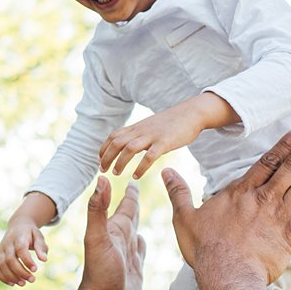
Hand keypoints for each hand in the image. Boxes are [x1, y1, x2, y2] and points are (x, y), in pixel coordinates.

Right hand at [0, 217, 49, 285]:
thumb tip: (44, 260)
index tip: (35, 270)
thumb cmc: (30, 233)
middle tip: (32, 280)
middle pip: (10, 259)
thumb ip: (41, 247)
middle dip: (20, 272)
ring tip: (23, 283)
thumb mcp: (38, 236)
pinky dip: (2, 277)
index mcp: (18, 237)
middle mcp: (7, 243)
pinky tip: (13, 283)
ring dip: (12, 277)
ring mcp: (0, 250)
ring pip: (1, 265)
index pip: (20, 249)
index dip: (27, 260)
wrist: (17, 226)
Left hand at [80, 177, 146, 289]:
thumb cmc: (100, 272)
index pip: (125, 204)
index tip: (132, 177)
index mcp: (114, 229)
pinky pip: (140, 250)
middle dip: (133, 200)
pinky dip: (142, 242)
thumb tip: (101, 179)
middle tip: (136, 185)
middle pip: (130, 214)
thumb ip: (98, 209)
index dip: (130, 191)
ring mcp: (128, 254)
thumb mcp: (98, 237)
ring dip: (136, 219)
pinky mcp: (135, 268)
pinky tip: (141, 240)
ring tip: (137, 210)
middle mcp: (121, 239)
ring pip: (135, 230)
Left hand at [99, 92, 233, 178]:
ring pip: (129, 148)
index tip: (99, 159)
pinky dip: (141, 167)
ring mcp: (152, 136)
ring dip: (120, 162)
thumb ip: (140, 134)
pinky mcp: (165, 142)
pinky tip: (136, 176)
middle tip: (102, 170)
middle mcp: (141, 130)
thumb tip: (130, 145)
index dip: (104, 148)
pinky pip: (149, 156)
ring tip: (115, 173)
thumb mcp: (151, 126)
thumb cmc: (172, 122)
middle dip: (106, 156)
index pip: (114, 136)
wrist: (191, 113)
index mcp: (137, 127)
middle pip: (117, 142)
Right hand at [163, 129, 290, 284]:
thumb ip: (178, 192)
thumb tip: (165, 171)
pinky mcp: (288, 236)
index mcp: (240, 193)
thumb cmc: (205, 248)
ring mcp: (277, 217)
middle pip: (290, 169)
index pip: (266, 162)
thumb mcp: (184, 218)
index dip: (284, 145)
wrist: (227, 275)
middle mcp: (262, 199)